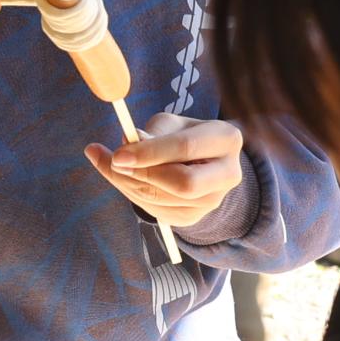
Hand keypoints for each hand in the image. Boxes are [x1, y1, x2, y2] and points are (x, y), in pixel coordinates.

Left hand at [85, 113, 245, 227]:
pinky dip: (133, 195)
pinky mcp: (194, 217)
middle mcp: (228, 174)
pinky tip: (125, 178)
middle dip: (144, 174)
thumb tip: (127, 143)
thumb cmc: (182, 134)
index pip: (186, 147)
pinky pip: (157, 211)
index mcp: (226, 139)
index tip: (118, 154)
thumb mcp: (170, 123)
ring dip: (130, 184)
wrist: (199, 160)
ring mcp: (213, 200)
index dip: (150, 152)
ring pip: (165, 200)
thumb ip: (152, 131)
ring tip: (112, 165)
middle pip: (184, 184)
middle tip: (115, 163)